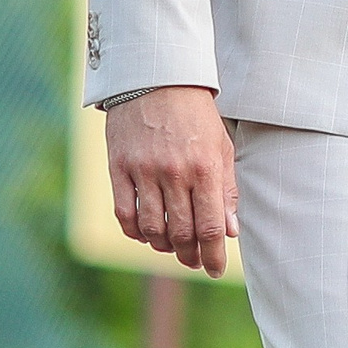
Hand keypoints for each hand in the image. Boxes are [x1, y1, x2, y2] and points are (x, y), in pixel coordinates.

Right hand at [106, 86, 238, 276]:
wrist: (156, 78)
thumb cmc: (195, 114)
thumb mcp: (221, 147)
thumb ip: (226, 190)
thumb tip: (230, 231)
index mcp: (205, 168)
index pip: (210, 227)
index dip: (214, 256)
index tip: (216, 270)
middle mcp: (174, 173)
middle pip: (181, 233)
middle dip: (190, 256)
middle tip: (194, 262)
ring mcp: (144, 171)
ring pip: (152, 229)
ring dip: (163, 247)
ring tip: (172, 248)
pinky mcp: (118, 167)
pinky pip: (124, 213)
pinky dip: (135, 231)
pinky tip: (145, 234)